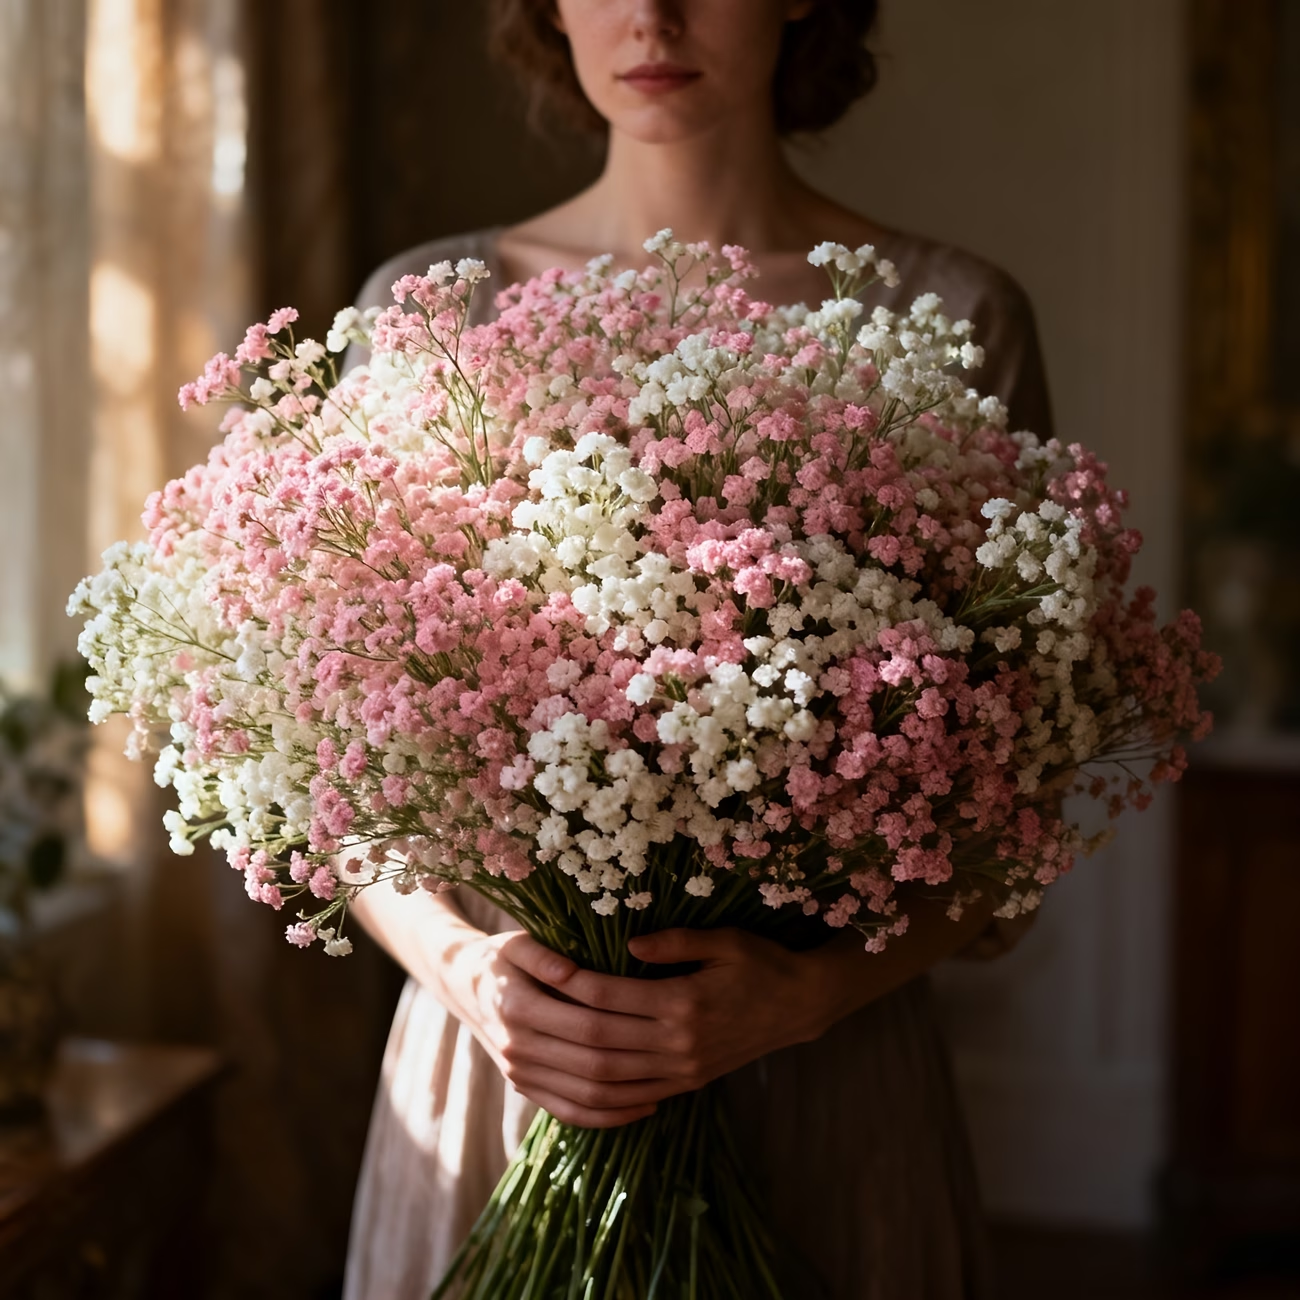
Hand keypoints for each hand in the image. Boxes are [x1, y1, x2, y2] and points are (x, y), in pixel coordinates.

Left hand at [443, 926, 840, 1128]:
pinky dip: (602, 1091)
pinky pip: (635, 1095)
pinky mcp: (689, 1082)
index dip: (573, 983)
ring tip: (540, 1041)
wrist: (799, 1005)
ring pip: (612, 1075)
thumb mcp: (724, 939)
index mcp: (684, 1002)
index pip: (611, 996)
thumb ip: (675, 941)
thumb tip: (629, 943)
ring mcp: (683, 1068)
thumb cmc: (761, 963)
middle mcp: (679, 1041)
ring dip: (572, 1061)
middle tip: (526, 1004)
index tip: (544, 968)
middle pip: (602, 1038)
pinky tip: (576, 1077)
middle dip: (560, 1023)